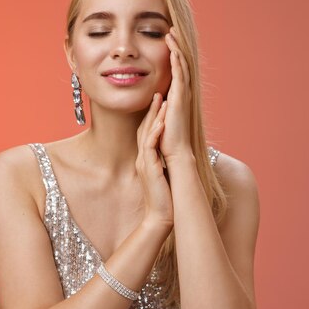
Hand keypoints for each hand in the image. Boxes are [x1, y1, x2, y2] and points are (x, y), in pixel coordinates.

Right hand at [136, 92, 172, 232]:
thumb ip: (160, 164)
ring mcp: (144, 162)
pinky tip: (161, 122)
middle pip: (144, 128)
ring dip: (154, 116)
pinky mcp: (149, 168)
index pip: (147, 133)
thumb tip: (166, 157)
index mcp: (146, 159)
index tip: (159, 102)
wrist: (160, 216)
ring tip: (160, 100)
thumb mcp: (161, 176)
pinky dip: (155, 133)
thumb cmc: (163, 199)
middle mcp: (143, 158)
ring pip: (147, 134)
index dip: (152, 117)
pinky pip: (150, 147)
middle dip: (151, 110)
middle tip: (158, 93)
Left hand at [159, 27, 193, 163]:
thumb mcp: (156, 117)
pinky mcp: (180, 99)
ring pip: (181, 65)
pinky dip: (176, 62)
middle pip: (181, 63)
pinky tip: (172, 49)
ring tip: (171, 32)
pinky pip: (180, 76)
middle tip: (171, 29)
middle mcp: (182, 93)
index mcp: (176, 96)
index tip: (165, 38)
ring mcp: (183, 95)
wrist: (174, 153)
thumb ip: (154, 106)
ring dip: (176, 48)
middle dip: (176, 45)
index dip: (171, 53)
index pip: (175, 69)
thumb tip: (150, 99)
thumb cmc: (163, 140)